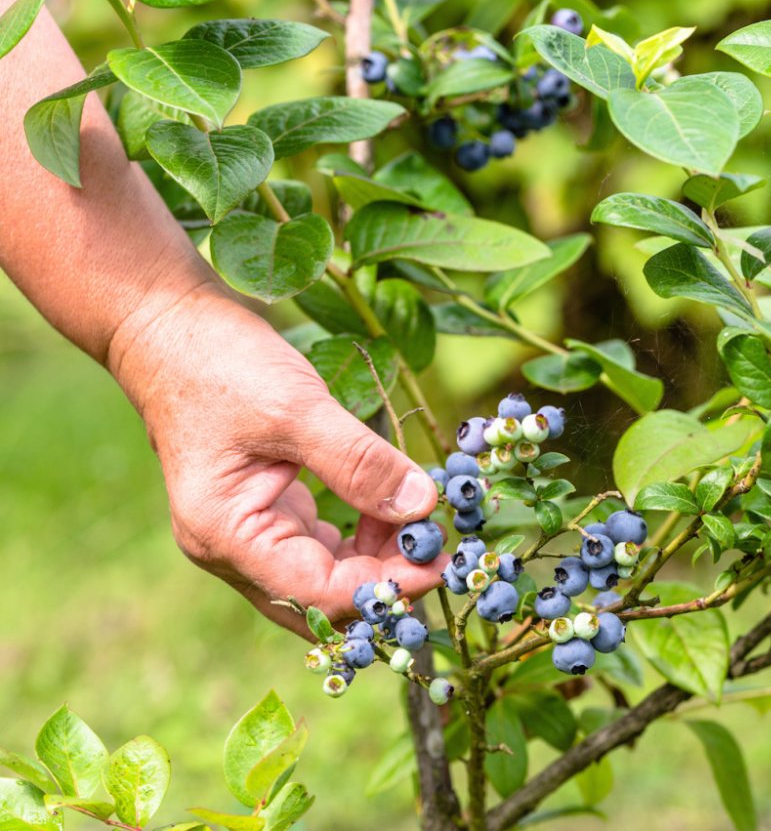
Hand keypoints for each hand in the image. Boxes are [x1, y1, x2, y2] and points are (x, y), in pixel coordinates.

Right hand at [107, 273, 444, 634]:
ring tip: (426, 527)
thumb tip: (423, 507)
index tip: (443, 563)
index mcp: (226, 535)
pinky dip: (361, 538)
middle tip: (446, 554)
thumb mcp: (297, 408)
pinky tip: (393, 510)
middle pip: (320, 599)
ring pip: (324, 578)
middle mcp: (230, 549)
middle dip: (384, 584)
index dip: (385, 586)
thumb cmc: (219, 364)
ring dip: (377, 561)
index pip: (318, 592)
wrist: (166, 328)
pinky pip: (320, 548)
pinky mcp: (264, 513)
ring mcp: (245, 534)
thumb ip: (360, 462)